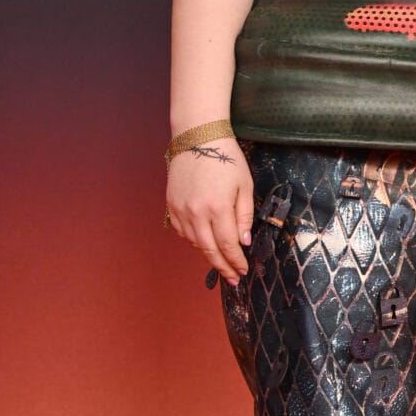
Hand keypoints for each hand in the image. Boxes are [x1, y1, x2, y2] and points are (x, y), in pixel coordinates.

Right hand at [165, 136, 253, 283]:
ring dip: (208, 255)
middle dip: (222, 267)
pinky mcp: (171, 205)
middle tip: (232, 279)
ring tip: (220, 264)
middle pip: (209, 250)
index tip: (243, 270)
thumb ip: (244, 215)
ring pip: (194, 243)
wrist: (197, 137)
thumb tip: (243, 241)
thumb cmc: (225, 158)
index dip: (236, 261)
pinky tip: (203, 244)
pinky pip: (182, 231)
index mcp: (218, 207)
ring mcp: (181, 209)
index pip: (228, 245)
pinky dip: (193, 241)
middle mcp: (196, 212)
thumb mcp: (244, 185)